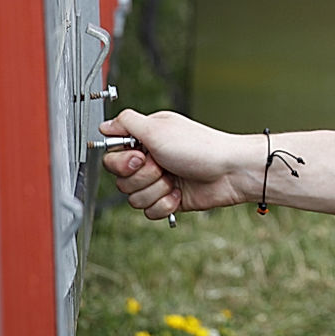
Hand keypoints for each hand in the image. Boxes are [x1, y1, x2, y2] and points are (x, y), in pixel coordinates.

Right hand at [100, 109, 246, 220]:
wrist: (229, 172)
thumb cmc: (200, 147)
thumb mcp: (158, 128)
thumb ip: (127, 123)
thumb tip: (105, 125)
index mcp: (145, 140)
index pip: (112, 156)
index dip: (123, 162)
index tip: (140, 157)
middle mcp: (150, 160)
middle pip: (121, 180)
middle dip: (143, 177)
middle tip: (162, 166)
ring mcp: (160, 181)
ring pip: (134, 199)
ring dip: (156, 191)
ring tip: (174, 179)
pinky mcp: (168, 199)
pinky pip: (149, 212)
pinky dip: (165, 204)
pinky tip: (180, 193)